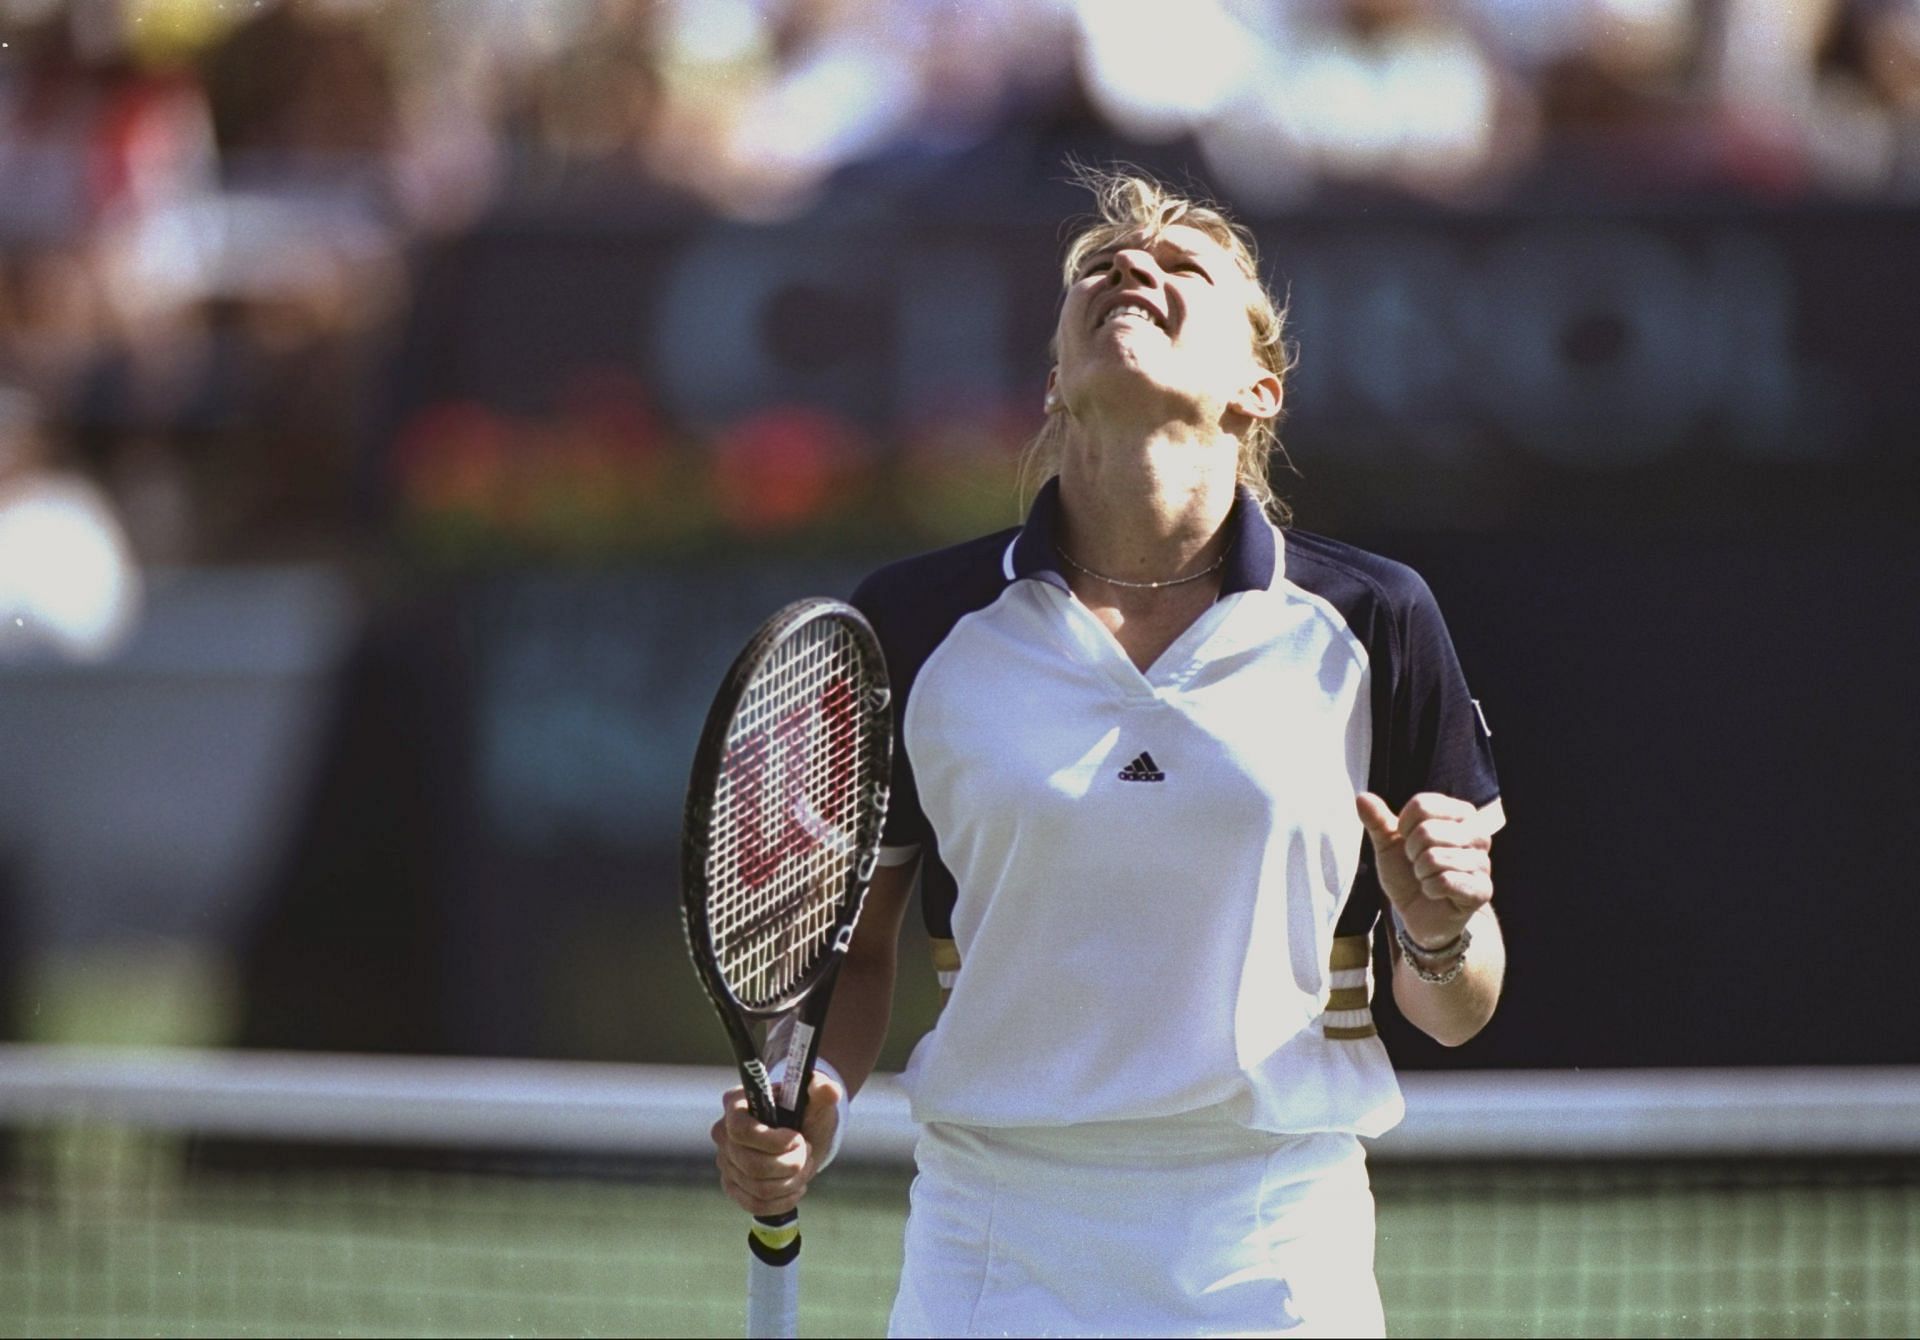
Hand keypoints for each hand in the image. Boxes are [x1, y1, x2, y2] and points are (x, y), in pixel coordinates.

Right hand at [710, 1071, 843, 1216]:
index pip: (740, 1130)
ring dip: (791, 1182)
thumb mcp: (815, 1098)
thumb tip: (830, 1091)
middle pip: (752, 1165)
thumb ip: (822, 1089)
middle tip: (808, 1151)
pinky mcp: (733, 1185)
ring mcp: (726, 1161)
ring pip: (758, 1188)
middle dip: (790, 1164)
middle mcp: (723, 1132)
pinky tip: (796, 1186)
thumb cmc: (805, 1111)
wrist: (803, 1133)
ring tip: (805, 1166)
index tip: (798, 1138)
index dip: (773, 1142)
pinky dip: (783, 1200)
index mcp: (736, 1103)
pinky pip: (755, 1204)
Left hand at [1356, 791, 1494, 950]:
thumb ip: (1377, 820)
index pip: (1422, 805)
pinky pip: (1445, 881)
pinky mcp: (1482, 890)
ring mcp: (1483, 862)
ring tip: (1427, 878)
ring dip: (1421, 873)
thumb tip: (1362, 797)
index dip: (1403, 826)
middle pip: (1427, 831)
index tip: (1407, 840)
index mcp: (1460, 813)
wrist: (1422, 914)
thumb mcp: (1389, 844)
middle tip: (1418, 864)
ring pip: (1435, 858)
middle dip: (1412, 852)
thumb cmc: (1409, 873)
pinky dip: (1430, 889)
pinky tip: (1436, 893)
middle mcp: (1478, 833)